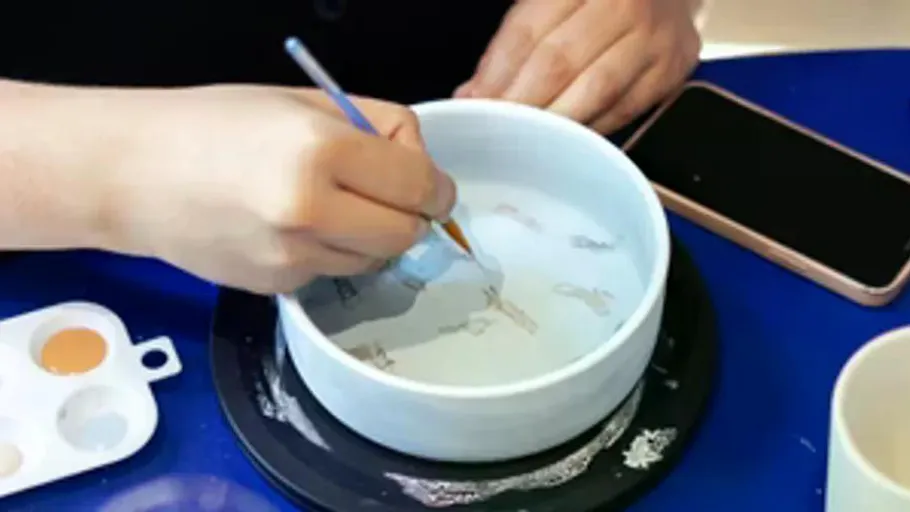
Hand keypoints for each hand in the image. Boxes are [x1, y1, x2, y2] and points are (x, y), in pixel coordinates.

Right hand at [102, 85, 454, 293]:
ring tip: (328, 206)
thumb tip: (423, 166)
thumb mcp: (303, 101)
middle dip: (409, 216)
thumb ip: (376, 127)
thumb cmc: (213, 124)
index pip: (419, 185)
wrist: (133, 174)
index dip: (435, 188)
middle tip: (388, 196)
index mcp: (321, 151)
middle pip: (405, 234)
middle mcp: (311, 212)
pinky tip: (292, 228)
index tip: (433, 188)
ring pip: (374, 261)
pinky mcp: (276, 287)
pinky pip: (332, 274)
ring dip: (370, 237)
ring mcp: (292, 257)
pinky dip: (330, 253)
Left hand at [455, 0, 700, 132]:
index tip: (475, 104)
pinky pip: (623, 110)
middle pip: (559, 62)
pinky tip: (566, 139)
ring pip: (594, 90)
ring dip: (554, 121)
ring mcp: (652, 38)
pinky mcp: (671, 71)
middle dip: (521, 101)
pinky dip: (590, 128)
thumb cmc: (598, 3)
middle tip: (497, 129)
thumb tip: (473, 94)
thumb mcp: (552, 4)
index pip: (528, 31)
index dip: (497, 73)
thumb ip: (515, 42)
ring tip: (527, 140)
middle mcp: (622, 5)